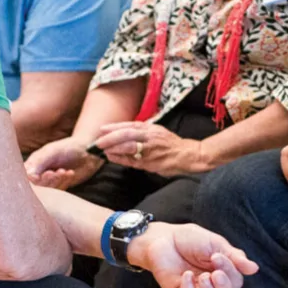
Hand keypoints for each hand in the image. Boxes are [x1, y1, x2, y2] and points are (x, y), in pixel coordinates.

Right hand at [25, 136, 102, 189]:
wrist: (89, 152)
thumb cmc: (69, 147)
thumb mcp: (53, 151)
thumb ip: (39, 162)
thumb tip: (28, 175)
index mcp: (33, 163)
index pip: (25, 177)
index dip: (33, 179)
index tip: (46, 173)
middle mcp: (39, 173)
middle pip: (36, 186)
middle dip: (48, 180)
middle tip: (59, 171)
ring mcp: (49, 181)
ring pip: (47, 190)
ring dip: (57, 181)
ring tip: (65, 171)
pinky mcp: (59, 186)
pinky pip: (58, 192)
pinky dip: (65, 183)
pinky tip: (70, 173)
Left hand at [94, 121, 209, 176]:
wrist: (189, 155)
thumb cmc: (172, 145)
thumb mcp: (158, 132)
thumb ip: (143, 132)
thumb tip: (125, 133)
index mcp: (151, 129)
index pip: (130, 125)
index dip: (115, 126)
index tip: (102, 129)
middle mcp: (150, 137)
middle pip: (127, 134)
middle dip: (111, 137)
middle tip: (98, 141)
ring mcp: (150, 150)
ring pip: (129, 146)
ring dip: (114, 148)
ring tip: (103, 149)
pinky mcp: (151, 162)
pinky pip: (132, 160)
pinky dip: (120, 159)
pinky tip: (111, 157)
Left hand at [127, 223, 258, 287]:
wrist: (164, 238)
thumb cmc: (191, 240)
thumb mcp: (216, 244)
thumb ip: (234, 258)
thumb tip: (254, 269)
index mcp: (225, 276)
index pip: (236, 284)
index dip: (230, 272)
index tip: (217, 256)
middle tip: (215, 273)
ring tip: (203, 278)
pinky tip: (186, 275)